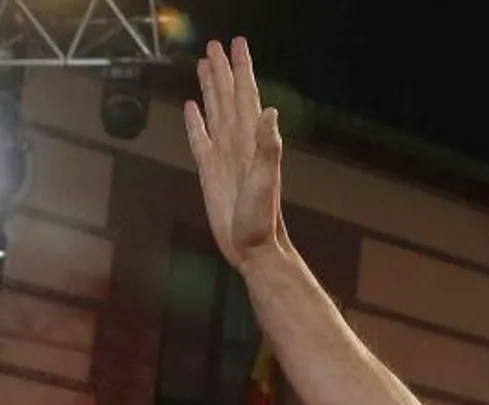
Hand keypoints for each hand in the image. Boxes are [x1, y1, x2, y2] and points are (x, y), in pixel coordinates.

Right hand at [183, 39, 285, 270]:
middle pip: (228, 97)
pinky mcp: (210, 170)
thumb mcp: (265, 180)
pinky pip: (200, 138)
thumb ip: (268, 146)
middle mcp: (238, 143)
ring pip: (215, 112)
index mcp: (251, 141)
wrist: (253, 247)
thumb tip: (269, 111)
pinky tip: (192, 108)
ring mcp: (224, 155)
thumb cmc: (262, 219)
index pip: (245, 96)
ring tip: (204, 66)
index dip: (241, 69)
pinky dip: (196, 121)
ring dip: (210, 88)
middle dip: (223, 71)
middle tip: (216, 45)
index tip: (237, 44)